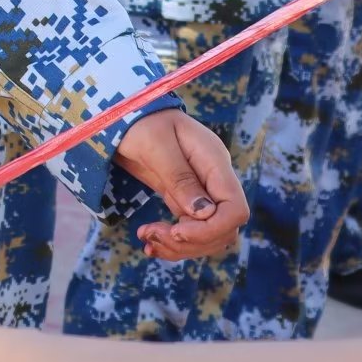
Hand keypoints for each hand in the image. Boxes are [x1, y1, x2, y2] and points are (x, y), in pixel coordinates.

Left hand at [112, 109, 246, 260]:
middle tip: (152, 235)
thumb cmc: (140, 121)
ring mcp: (202, 191)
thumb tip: (204, 212)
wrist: (126, 115)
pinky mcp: (185, 200)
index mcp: (214, 162)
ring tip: (146, 238)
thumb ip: (179, 177)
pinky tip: (150, 244)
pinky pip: (188, 231)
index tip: (177, 232)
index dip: (211, 229)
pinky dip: (171, 243)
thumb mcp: (156, 145)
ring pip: (207, 236)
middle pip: (224, 229)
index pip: (235, 209)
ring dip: (179, 247)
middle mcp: (214, 180)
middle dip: (191, 242)